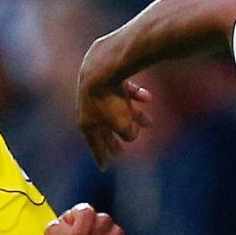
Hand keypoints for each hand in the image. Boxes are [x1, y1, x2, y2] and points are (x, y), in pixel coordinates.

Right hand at [76, 44, 151, 167]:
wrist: (104, 66)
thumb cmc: (110, 100)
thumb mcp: (122, 124)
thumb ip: (127, 133)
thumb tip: (132, 133)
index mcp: (86, 122)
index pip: (94, 145)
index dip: (101, 157)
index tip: (104, 168)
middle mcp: (89, 108)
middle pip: (103, 128)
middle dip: (114, 139)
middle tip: (121, 152)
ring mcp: (97, 90)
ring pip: (117, 108)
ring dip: (134, 116)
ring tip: (149, 123)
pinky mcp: (106, 75)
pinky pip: (123, 89)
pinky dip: (134, 94)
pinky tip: (147, 97)